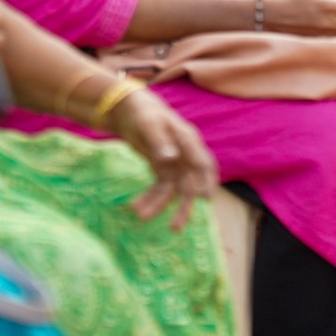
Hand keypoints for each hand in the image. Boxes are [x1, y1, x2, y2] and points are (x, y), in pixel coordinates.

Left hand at [107, 90, 219, 229]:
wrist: (129, 108)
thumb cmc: (143, 111)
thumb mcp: (148, 124)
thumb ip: (160, 141)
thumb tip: (171, 158)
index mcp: (188, 140)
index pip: (202, 163)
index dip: (206, 181)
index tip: (206, 199)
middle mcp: (185, 153)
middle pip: (190, 183)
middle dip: (184, 207)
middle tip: (175, 228)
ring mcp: (175, 162)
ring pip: (172, 189)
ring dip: (159, 204)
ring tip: (141, 216)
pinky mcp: (162, 167)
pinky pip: (159, 187)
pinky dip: (150, 197)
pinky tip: (136, 207)